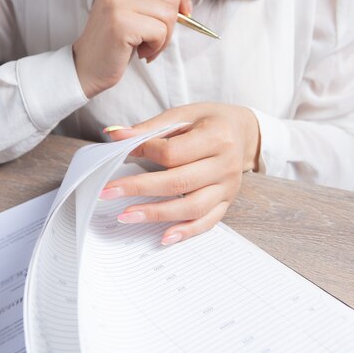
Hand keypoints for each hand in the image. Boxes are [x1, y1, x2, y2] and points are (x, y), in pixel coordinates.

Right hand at [73, 0, 191, 98]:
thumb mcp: (131, 8)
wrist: (87, 67)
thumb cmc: (113, 42)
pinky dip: (156, 47)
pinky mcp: (121, 24)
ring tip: (145, 45)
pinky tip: (140, 52)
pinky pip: (160, 32)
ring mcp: (117, 3)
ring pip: (168, 14)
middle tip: (153, 38)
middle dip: (171, 23)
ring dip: (163, 38)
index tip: (182, 11)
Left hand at [100, 103, 260, 245]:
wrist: (244, 132)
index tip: (121, 152)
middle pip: (179, 182)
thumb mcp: (183, 115)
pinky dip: (186, 232)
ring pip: (192, 207)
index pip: (173, 152)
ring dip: (157, 214)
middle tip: (109, 192)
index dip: (144, 151)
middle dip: (140, 188)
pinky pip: (207, 222)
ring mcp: (228, 187)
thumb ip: (150, 128)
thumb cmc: (210, 121)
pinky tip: (165, 237)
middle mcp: (226, 165)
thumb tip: (114, 135)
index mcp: (217, 137)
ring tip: (127, 216)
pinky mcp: (227, 202)